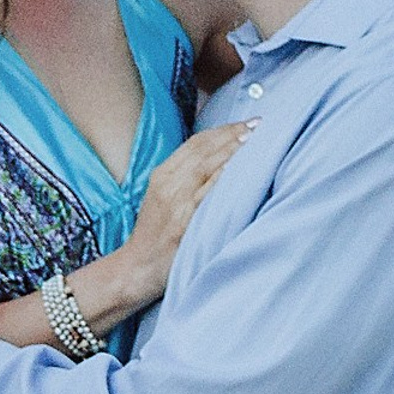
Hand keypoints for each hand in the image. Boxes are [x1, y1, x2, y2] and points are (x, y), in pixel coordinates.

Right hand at [116, 120, 256, 306]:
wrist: (135, 269)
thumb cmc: (154, 237)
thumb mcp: (161, 200)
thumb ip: (183, 181)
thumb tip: (217, 164)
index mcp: (161, 175)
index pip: (195, 143)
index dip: (222, 130)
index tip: (245, 124)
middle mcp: (167, 183)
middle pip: (203, 149)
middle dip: (232, 133)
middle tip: (258, 124)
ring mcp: (174, 202)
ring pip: (205, 165)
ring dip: (231, 149)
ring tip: (255, 137)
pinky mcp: (182, 222)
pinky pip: (206, 193)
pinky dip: (223, 176)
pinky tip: (240, 166)